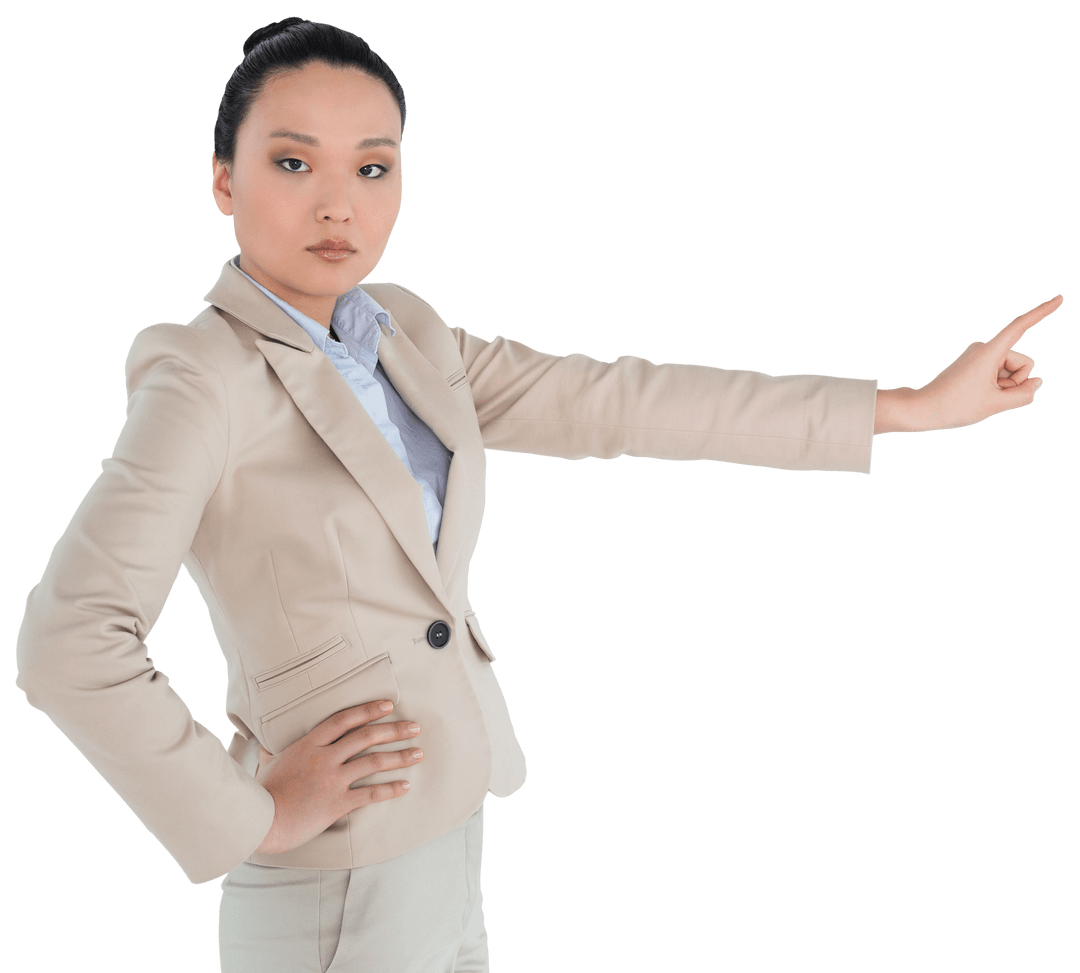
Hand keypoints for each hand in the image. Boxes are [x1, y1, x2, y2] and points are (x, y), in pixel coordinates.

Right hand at [253, 699, 422, 854]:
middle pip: (366, 736)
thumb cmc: (262, 793)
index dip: (368, 710)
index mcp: (309, 744)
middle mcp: (324, 757)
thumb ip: (274, 751)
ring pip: (374, 762)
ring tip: (418, 753)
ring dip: (400, 757)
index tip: (388, 705)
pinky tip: (405, 786)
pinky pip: (371, 794)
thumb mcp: (267, 763)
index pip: (344, 719)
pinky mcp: (337, 803)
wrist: (262, 821)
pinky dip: (390, 789)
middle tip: (414, 727)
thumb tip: (268, 744)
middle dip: (394, 730)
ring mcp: (332, 779)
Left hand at [874, 294, 1062, 433]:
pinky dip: (996, 387)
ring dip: (1004, 387)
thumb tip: (1035, 381)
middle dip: (1015, 382)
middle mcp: (984, 348)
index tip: (1060, 298)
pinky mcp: (976, 364)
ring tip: (980, 397)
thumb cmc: (956, 406)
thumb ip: (1024, 393)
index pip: (1020, 326)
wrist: (923, 409)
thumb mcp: (996, 404)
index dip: (1041, 312)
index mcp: (989, 351)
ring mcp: (979, 356)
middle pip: (1022, 363)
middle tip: (989, 396)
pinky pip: (999, 375)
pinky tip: (977, 396)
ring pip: (1011, 372)